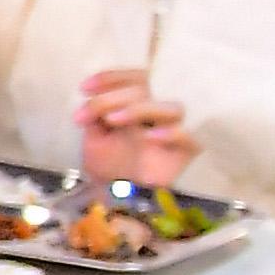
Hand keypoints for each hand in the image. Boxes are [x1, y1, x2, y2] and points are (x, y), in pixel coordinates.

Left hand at [74, 68, 194, 192]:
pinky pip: (189, 137)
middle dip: (112, 97)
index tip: (85, 88)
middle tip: (87, 115)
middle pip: (147, 89)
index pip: (134, 78)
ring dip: (139, 108)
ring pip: (171, 107)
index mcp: (138, 102)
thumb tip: (93, 97)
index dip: (111, 78)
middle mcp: (158, 111)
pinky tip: (149, 137)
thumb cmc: (110, 162)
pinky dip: (172, 133)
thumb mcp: (94, 135)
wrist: (117, 196)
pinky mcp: (186, 151)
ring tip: (112, 120)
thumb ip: (96, 114)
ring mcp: (174, 129)